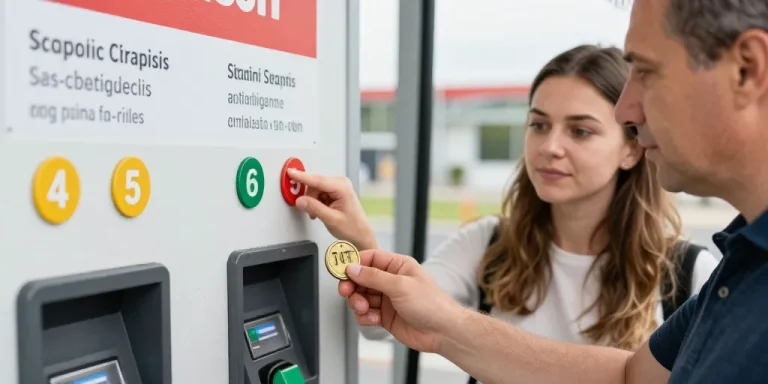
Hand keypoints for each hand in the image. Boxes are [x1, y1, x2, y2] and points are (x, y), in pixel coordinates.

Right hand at [287, 169, 377, 249]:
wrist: (360, 234)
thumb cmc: (352, 227)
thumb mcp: (331, 219)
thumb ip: (314, 208)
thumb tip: (300, 200)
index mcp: (342, 187)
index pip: (317, 180)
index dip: (302, 177)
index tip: (291, 173)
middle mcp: (340, 183)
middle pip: (314, 184)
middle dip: (309, 198)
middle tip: (310, 211)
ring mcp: (337, 186)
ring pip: (314, 189)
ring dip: (312, 202)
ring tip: (318, 214)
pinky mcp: (334, 191)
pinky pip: (318, 193)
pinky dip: (316, 203)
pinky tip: (321, 211)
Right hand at [339, 248, 465, 353]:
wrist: (442, 332)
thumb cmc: (431, 304)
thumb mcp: (400, 285)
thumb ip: (374, 276)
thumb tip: (353, 268)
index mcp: (397, 266)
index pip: (370, 258)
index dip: (354, 263)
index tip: (341, 270)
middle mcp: (391, 281)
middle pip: (361, 278)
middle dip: (352, 286)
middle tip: (347, 292)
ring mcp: (387, 299)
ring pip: (361, 297)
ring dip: (358, 303)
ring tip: (364, 308)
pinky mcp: (385, 316)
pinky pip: (366, 313)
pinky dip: (364, 316)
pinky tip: (372, 319)